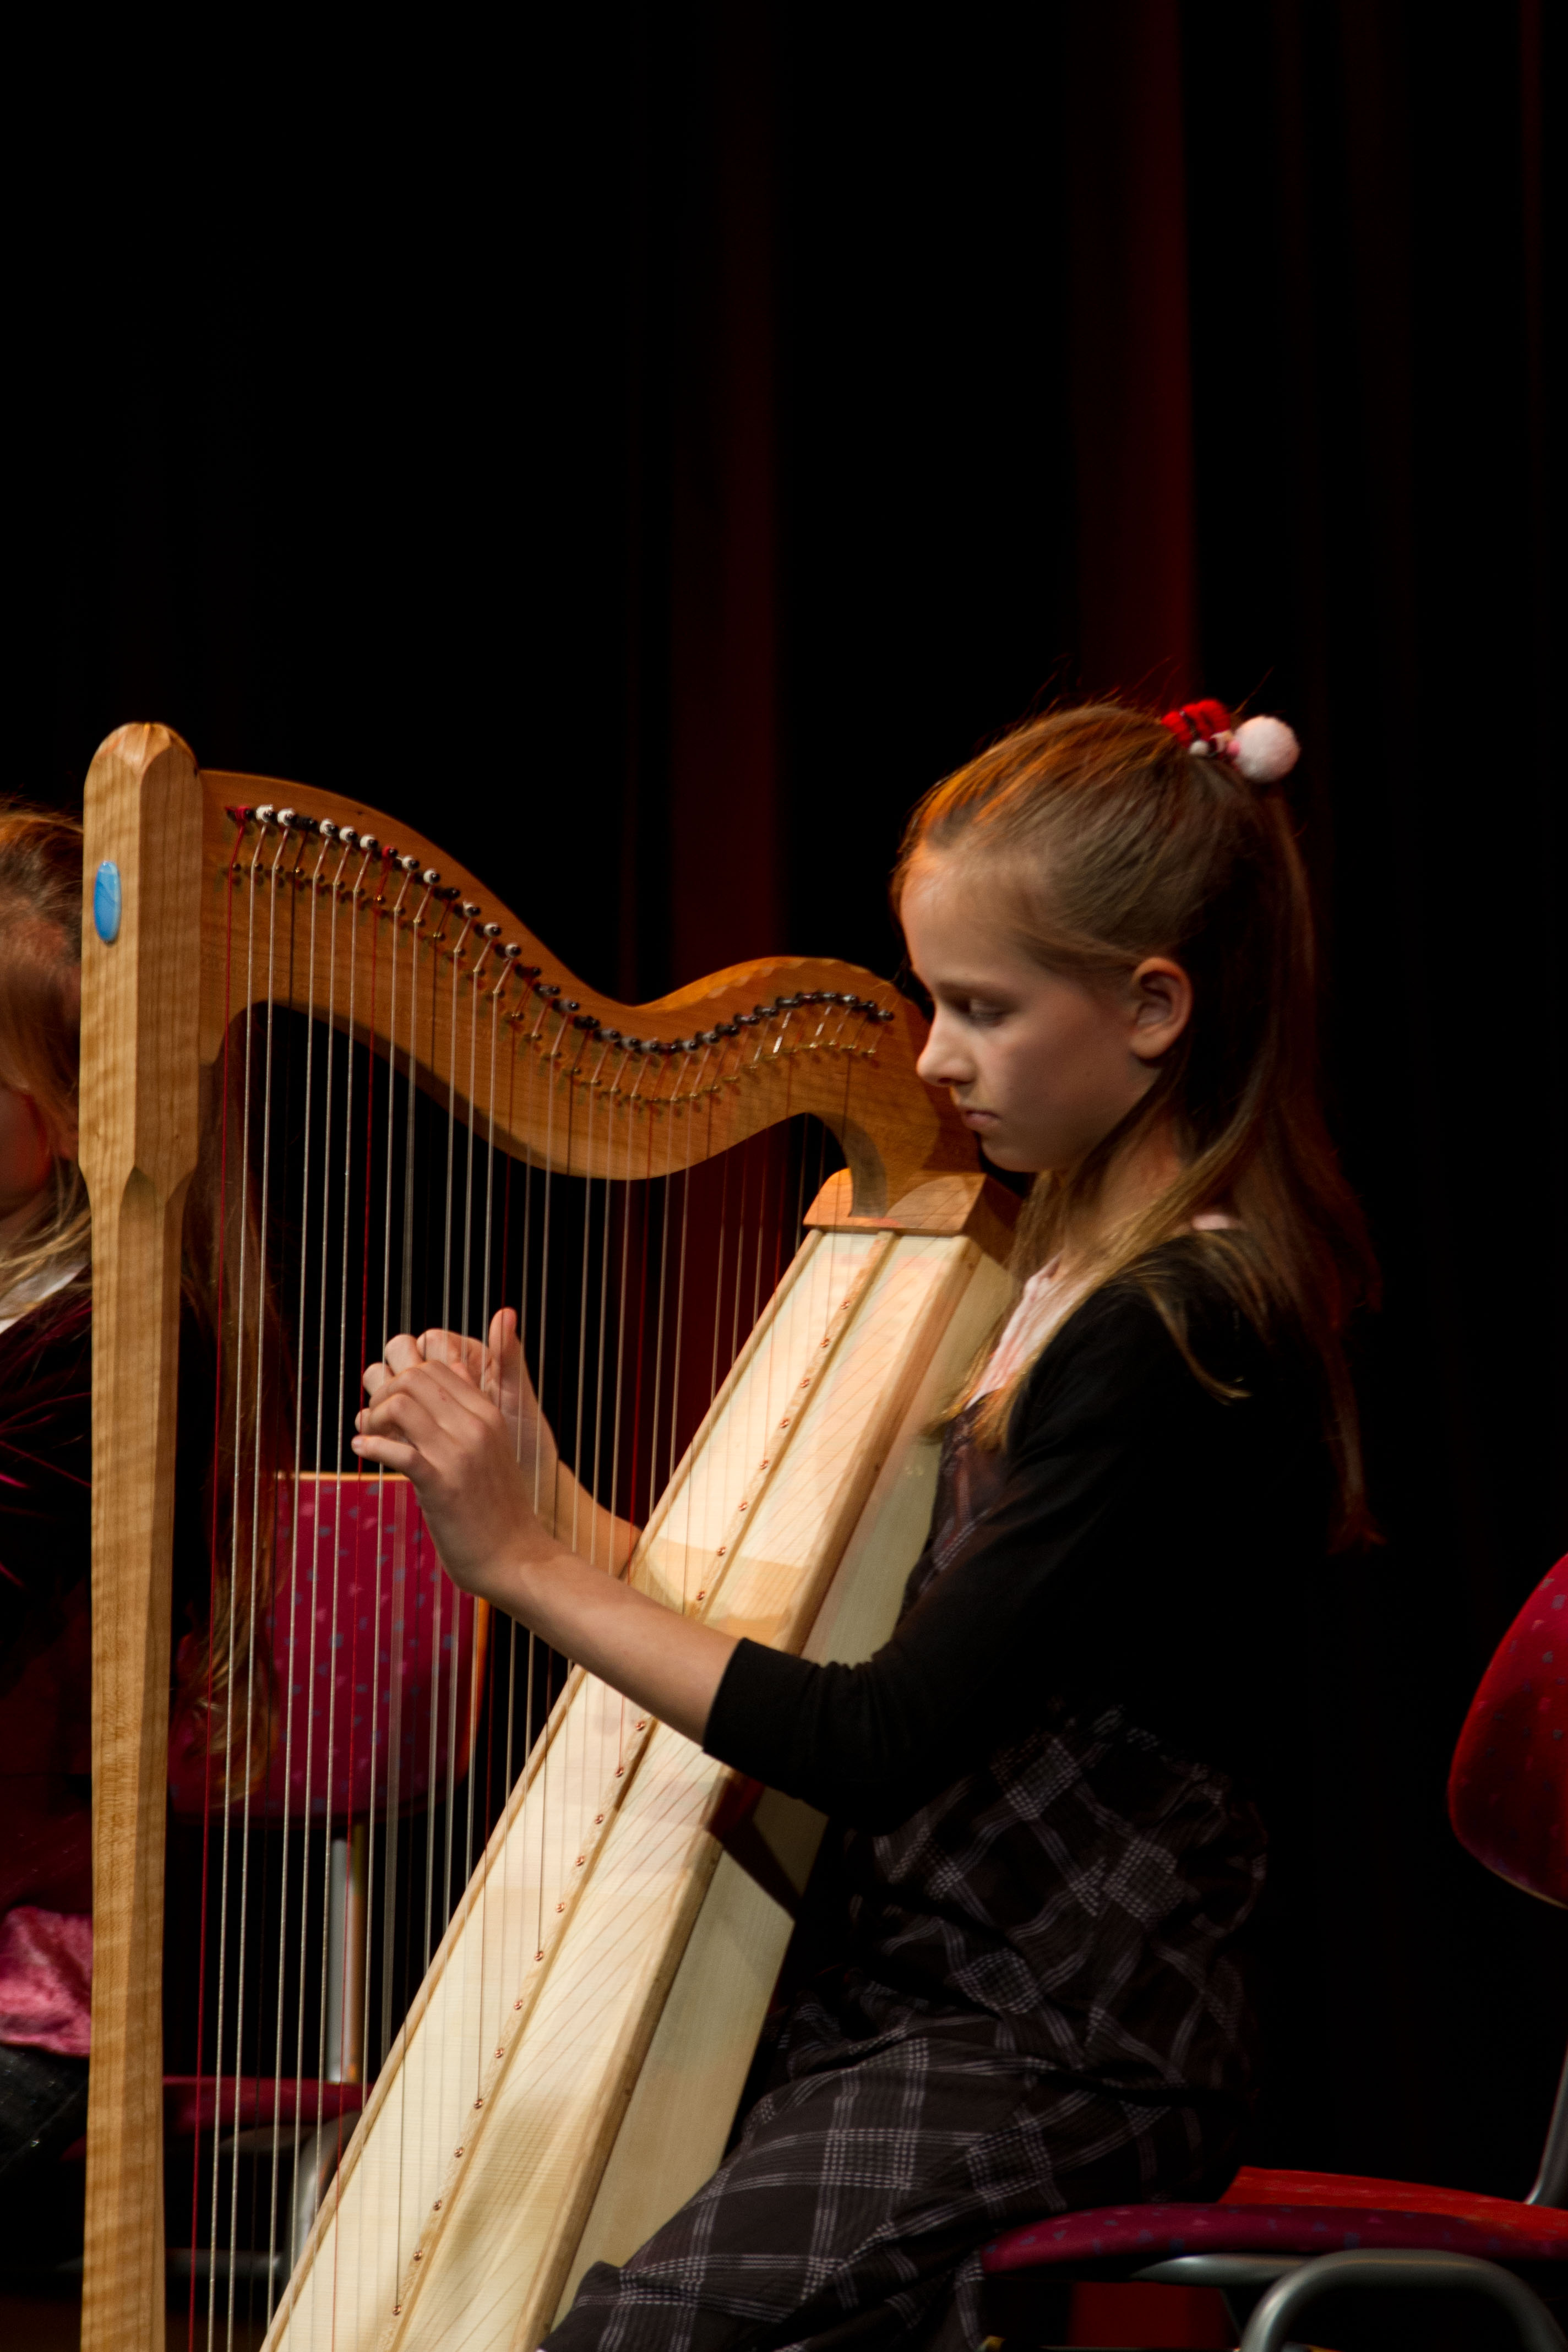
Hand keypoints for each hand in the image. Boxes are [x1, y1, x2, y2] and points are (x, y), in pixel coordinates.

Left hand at [354, 1330, 543, 1605]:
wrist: (516, 1557)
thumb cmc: (497, 1508)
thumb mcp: (492, 1449)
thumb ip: (470, 1414)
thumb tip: (450, 1374)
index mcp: (488, 1414)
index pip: (436, 1367)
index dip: (403, 1380)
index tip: (391, 1407)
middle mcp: (475, 1427)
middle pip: (414, 1378)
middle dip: (383, 1393)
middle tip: (374, 1421)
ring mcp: (459, 1456)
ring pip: (401, 1405)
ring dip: (373, 1417)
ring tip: (368, 1437)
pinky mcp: (442, 1486)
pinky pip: (397, 1451)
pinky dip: (371, 1446)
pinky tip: (362, 1451)